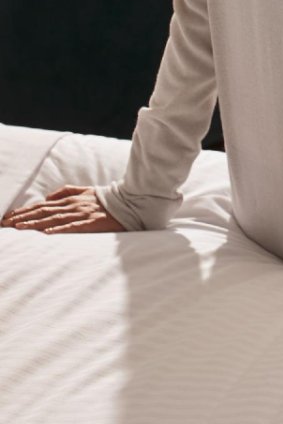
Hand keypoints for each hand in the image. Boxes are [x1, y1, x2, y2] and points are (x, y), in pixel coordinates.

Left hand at [1, 186, 126, 233]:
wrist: (129, 201)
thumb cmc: (107, 198)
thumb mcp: (85, 190)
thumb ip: (65, 192)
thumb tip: (47, 198)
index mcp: (70, 199)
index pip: (41, 205)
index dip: (24, 211)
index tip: (8, 217)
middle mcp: (72, 206)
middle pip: (42, 212)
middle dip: (22, 218)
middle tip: (5, 224)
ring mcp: (81, 214)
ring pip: (53, 219)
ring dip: (34, 223)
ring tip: (18, 228)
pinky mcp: (91, 223)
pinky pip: (73, 226)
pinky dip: (59, 229)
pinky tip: (47, 233)